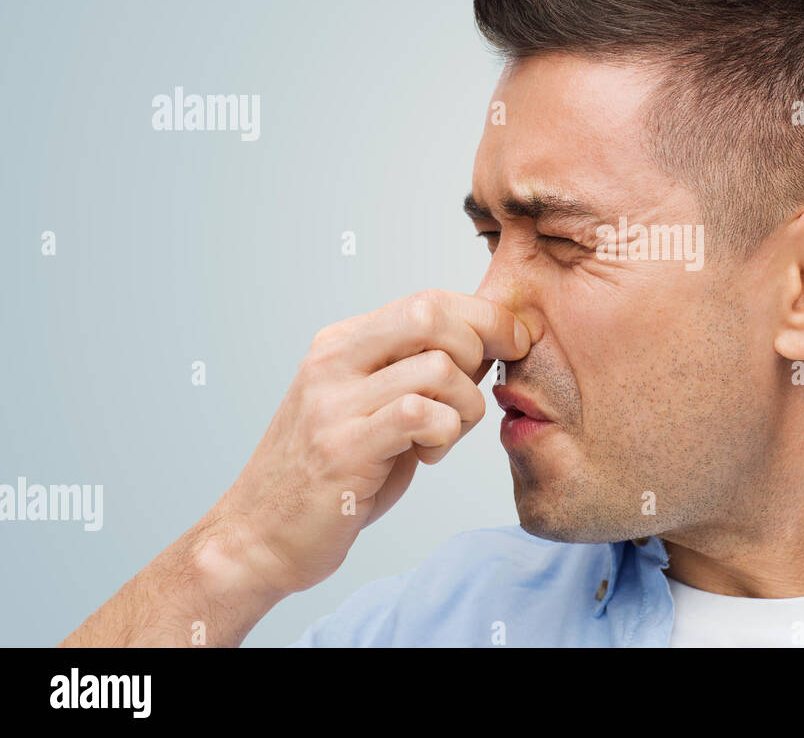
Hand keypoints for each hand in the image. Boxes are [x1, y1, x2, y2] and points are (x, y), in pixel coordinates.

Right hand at [209, 289, 530, 596]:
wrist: (257, 536)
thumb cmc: (329, 475)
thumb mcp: (372, 406)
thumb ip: (417, 371)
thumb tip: (489, 342)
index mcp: (342, 343)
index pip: (428, 299)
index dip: (485, 316)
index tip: (515, 342)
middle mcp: (333, 361)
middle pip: (432, 314)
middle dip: (481, 347)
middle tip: (480, 391)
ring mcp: (334, 403)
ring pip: (437, 368)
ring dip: (465, 407)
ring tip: (443, 438)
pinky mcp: (342, 448)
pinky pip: (420, 414)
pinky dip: (445, 433)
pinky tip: (428, 455)